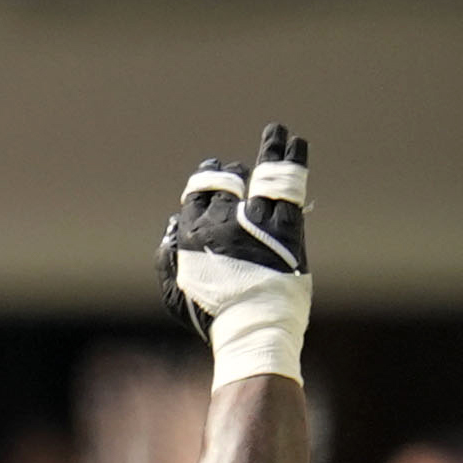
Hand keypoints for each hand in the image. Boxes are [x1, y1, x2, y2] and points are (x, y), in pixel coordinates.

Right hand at [156, 122, 311, 385]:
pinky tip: (295, 141)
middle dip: (232, 171)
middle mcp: (221, 221)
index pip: (197, 195)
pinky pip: (288, 183)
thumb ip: (166, 261)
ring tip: (275, 132)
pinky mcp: (285, 227)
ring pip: (260, 173)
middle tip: (241, 170)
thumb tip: (172, 225)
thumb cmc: (213, 317)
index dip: (206, 184)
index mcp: (191, 234)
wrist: (251, 330)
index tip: (215, 180)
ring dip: (268, 149)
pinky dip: (291, 158)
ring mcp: (255, 221)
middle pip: (227, 180)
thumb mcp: (175, 294)